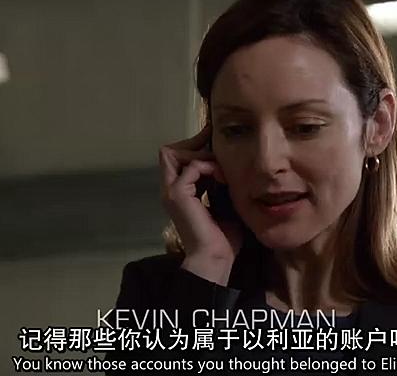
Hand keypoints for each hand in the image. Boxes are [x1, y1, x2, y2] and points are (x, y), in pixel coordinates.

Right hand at [159, 125, 243, 284]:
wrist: (216, 258)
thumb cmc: (223, 237)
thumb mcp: (222, 202)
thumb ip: (218, 183)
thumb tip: (226, 163)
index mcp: (179, 192)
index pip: (176, 157)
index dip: (194, 146)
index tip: (213, 139)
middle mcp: (170, 189)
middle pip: (170, 151)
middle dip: (194, 145)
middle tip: (217, 151)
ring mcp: (170, 191)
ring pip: (174, 153)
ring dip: (201, 155)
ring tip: (220, 170)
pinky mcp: (177, 194)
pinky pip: (191, 166)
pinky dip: (208, 166)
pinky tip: (222, 179)